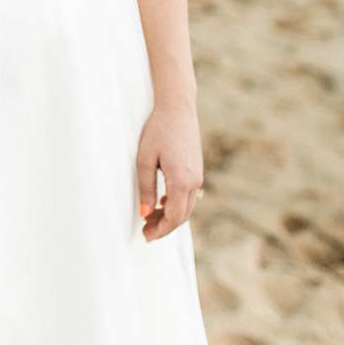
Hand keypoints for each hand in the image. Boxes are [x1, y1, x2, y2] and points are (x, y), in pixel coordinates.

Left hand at [136, 101, 203, 241]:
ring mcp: (198, 176)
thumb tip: (145, 214)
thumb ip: (146, 188)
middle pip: (182, 216)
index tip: (146, 236)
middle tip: (146, 230)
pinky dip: (176, 204)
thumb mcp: (145, 159)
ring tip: (151, 217)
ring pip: (186, 207)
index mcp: (182, 181)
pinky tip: (162, 201)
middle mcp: (194, 181)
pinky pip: (189, 195)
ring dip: (170, 216)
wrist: (177, 108)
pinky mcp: (197, 169)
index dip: (160, 230)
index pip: (174, 217)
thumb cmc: (158, 130)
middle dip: (165, 226)